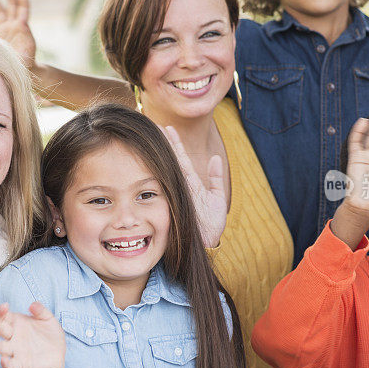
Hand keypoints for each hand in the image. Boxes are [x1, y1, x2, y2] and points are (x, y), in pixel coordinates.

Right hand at [0, 0, 36, 68]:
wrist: (21, 72)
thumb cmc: (25, 66)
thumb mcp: (25, 57)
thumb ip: (22, 49)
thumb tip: (20, 36)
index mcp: (22, 28)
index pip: (23, 8)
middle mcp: (14, 27)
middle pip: (12, 5)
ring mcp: (5, 31)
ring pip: (0, 13)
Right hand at [0, 302, 65, 367]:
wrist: (57, 354)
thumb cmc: (50, 334)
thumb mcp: (48, 319)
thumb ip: (41, 311)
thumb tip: (32, 305)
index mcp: (17, 323)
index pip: (4, 316)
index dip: (1, 311)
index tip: (4, 306)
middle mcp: (13, 336)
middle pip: (0, 328)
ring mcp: (15, 350)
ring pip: (0, 346)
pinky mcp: (22, 364)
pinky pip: (12, 364)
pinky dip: (7, 363)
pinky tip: (4, 360)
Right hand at [162, 126, 226, 247]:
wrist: (206, 244)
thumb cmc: (210, 226)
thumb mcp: (217, 200)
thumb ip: (216, 180)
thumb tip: (216, 159)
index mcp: (189, 183)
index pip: (180, 158)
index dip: (173, 142)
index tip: (166, 127)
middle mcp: (180, 185)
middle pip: (169, 158)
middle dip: (161, 141)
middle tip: (151, 123)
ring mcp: (176, 191)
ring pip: (166, 167)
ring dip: (159, 150)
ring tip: (151, 132)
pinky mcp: (175, 199)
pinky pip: (167, 182)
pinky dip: (161, 169)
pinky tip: (154, 155)